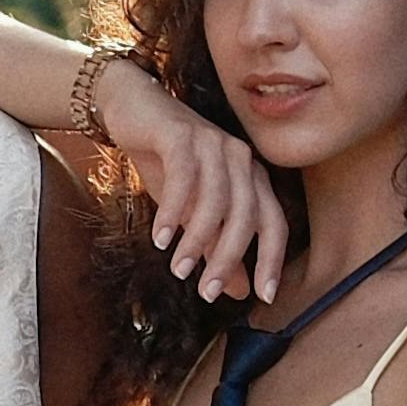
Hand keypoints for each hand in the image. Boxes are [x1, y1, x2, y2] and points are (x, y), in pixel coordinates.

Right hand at [87, 56, 288, 302]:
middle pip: (247, 215)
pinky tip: (159, 238)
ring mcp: (214, 143)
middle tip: (207, 292)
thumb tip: (238, 291)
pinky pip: (184, 178)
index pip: (274, 223)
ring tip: (177, 268)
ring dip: (197, 240)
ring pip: (216, 200)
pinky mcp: (184, 135)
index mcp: (251, 177)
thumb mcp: (191, 212)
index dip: (272, 260)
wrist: (132, 110)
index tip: (264, 296)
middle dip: (228, 258)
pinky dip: (172, 211)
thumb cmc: (166, 162)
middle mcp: (241, 159)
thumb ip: (216, 247)